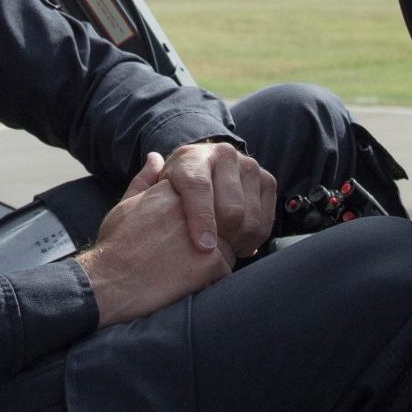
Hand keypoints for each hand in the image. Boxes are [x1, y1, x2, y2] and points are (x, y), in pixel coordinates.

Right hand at [75, 153, 233, 327]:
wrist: (108, 282)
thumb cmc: (114, 246)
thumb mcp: (125, 206)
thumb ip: (145, 181)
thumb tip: (155, 157)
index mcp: (172, 191)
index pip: (204, 197)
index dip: (197, 217)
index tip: (180, 234)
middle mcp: (191, 206)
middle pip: (219, 218)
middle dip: (211, 235)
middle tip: (183, 255)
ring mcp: (204, 232)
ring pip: (228, 244)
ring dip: (213, 259)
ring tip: (183, 269)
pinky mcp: (211, 260)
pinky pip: (225, 270)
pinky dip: (211, 279)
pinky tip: (186, 283)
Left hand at [157, 140, 276, 259]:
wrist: (203, 175)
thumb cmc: (173, 192)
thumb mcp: (154, 189)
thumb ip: (144, 184)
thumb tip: (154, 161)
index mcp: (192, 157)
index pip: (199, 187)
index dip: (202, 219)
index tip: (204, 247)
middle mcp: (224, 155)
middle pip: (231, 209)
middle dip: (223, 239)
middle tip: (213, 256)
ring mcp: (249, 166)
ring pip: (251, 217)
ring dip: (239, 242)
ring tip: (224, 251)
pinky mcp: (266, 180)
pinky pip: (266, 218)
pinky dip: (254, 238)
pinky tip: (238, 243)